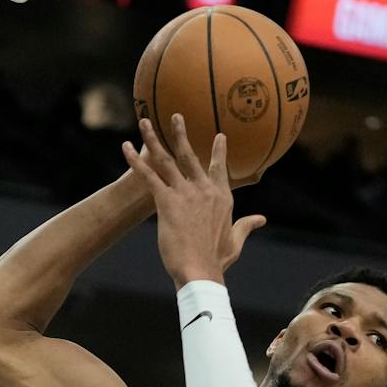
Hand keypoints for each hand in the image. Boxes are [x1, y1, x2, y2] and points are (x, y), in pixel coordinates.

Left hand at [122, 115, 266, 288]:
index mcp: (221, 197)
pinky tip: (125, 148)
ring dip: (154, 138)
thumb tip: (261, 219)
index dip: (218, 152)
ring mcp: (185, 193)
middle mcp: (204, 189)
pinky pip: (148, 176)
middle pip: (190, 155)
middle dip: (181, 134)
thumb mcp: (235, 241)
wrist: (200, 270)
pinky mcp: (166, 201)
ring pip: (167, 159)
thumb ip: (246, 225)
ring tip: (144, 122)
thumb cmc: (216, 260)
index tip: (219, 136)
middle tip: (175, 116)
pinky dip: (135, 161)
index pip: (219, 169)